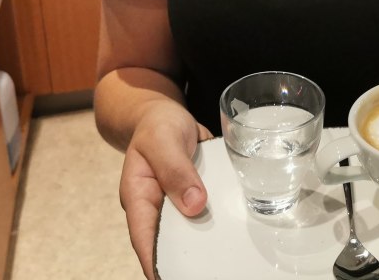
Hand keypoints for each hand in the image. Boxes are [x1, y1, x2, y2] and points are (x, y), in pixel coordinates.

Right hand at [119, 101, 213, 278]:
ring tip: (228, 260)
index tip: (167, 278)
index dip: (155, 261)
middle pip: (170, 241)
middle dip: (185, 260)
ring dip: (207, 243)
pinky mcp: (194, 197)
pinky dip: (219, 224)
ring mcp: (176, 204)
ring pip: (190, 231)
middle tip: (210, 271)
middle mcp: (157, 206)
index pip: (144, 236)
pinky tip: (239, 232)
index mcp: (139, 196)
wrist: (166, 115)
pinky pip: (206, 215)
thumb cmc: (158, 125)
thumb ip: (176, 170)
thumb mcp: (164, 141)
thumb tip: (194, 206)